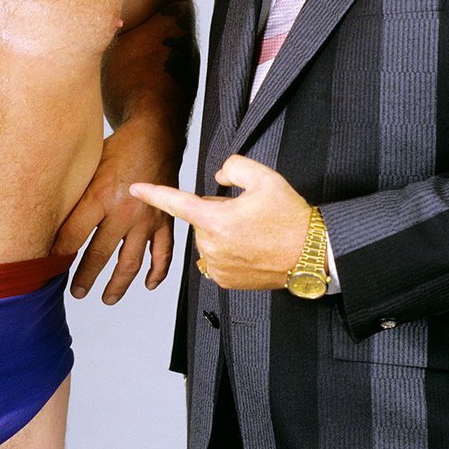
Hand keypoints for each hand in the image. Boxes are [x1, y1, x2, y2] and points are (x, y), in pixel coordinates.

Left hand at [53, 118, 177, 303]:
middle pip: (99, 253)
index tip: (48, 268)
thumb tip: (48, 217)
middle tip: (75, 291)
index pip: (73, 234)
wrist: (155, 135)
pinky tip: (148, 284)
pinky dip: (157, 272)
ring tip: (106, 298)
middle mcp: (124, 211)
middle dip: (85, 277)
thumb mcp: (88, 165)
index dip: (58, 254)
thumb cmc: (118, 148)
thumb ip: (74, 193)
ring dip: (118, 284)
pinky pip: (163, 252)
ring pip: (131, 261)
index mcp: (100, 195)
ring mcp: (146, 219)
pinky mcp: (164, 221)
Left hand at [130, 153, 310, 289]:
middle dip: (217, 212)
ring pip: (209, 239)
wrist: (313, 255)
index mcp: (215, 219)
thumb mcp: (265, 178)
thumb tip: (218, 176)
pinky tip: (250, 249)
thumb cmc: (291, 219)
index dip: (153, 193)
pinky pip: (216, 259)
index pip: (175, 202)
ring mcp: (217, 266)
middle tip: (248, 214)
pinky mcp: (225, 281)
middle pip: (201, 219)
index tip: (135, 189)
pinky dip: (228, 252)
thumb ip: (234, 167)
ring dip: (223, 233)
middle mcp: (211, 245)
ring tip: (254, 232)